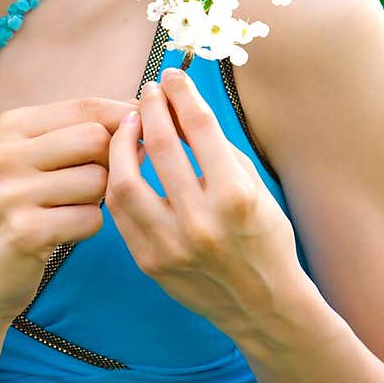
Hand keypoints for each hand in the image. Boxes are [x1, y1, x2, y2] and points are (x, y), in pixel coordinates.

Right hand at [0, 95, 137, 328]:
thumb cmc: (28, 209)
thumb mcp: (42, 161)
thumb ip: (84, 135)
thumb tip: (143, 118)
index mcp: (11, 126)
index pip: (87, 107)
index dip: (125, 118)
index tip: (141, 134)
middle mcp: (5, 155)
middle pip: (96, 139)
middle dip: (111, 162)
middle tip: (97, 183)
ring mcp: (11, 194)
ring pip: (98, 180)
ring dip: (98, 200)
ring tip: (71, 209)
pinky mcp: (25, 232)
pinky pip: (92, 219)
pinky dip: (88, 227)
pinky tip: (63, 233)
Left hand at [104, 66, 303, 342]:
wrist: (263, 306)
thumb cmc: (264, 239)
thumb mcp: (255, 189)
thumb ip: (217, 150)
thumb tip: (181, 109)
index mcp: (235, 196)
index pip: (200, 127)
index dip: (182, 93)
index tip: (172, 76)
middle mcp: (201, 221)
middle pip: (160, 145)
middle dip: (151, 107)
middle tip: (148, 91)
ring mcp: (171, 244)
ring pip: (124, 181)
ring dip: (122, 145)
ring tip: (130, 126)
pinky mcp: (150, 262)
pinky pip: (120, 213)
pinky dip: (119, 182)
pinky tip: (125, 164)